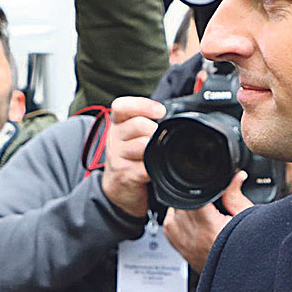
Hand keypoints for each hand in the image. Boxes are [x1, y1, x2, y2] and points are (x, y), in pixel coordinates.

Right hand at [100, 96, 165, 219]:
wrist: (118, 187)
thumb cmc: (131, 157)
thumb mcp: (133, 135)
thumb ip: (147, 122)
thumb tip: (177, 115)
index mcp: (118, 123)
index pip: (122, 106)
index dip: (142, 105)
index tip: (161, 111)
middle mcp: (115, 137)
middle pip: (138, 125)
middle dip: (155, 130)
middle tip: (161, 137)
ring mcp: (117, 156)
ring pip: (142, 145)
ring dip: (155, 149)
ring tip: (159, 154)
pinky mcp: (124, 174)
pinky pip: (145, 166)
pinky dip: (154, 167)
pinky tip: (156, 168)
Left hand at [161, 171, 250, 271]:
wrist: (239, 275)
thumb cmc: (245, 251)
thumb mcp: (247, 218)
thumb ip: (236, 195)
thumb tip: (235, 175)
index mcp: (210, 228)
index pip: (193, 197)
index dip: (200, 188)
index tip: (209, 188)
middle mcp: (193, 237)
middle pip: (182, 204)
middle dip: (194, 197)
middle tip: (211, 206)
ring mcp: (183, 244)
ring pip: (172, 213)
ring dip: (184, 208)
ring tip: (203, 215)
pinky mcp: (179, 248)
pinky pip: (168, 225)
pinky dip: (177, 219)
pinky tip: (193, 222)